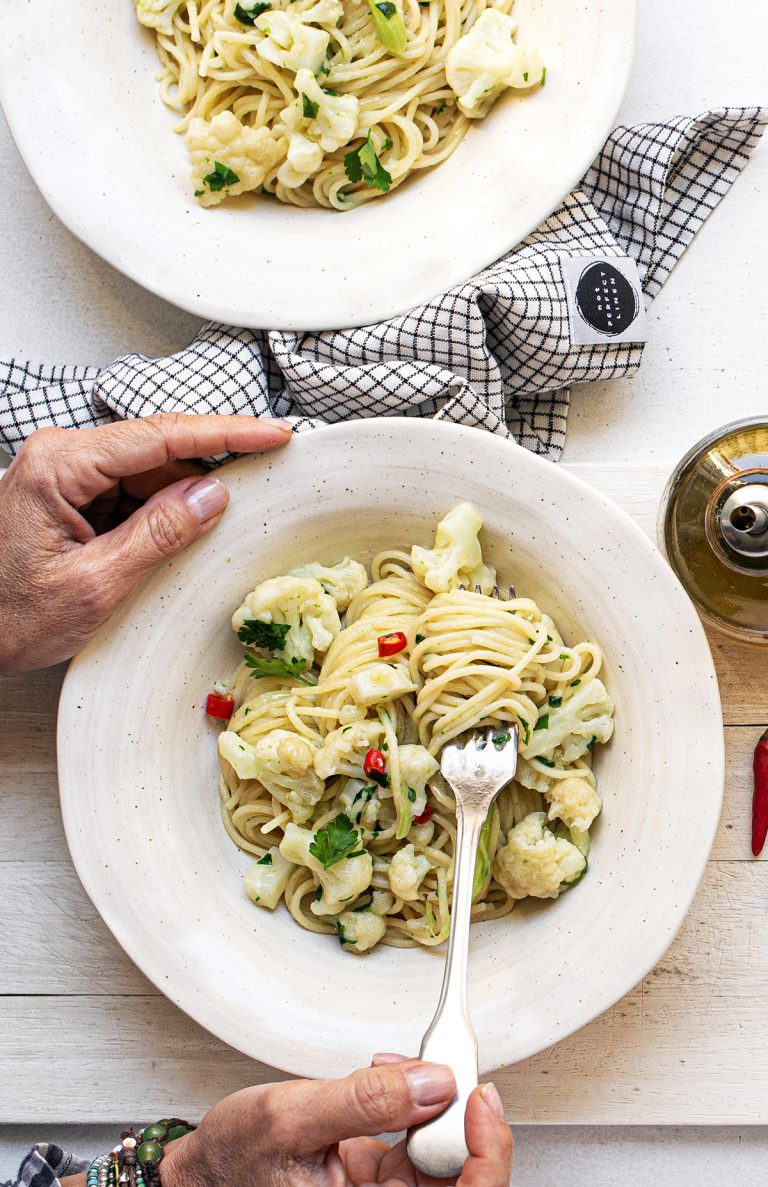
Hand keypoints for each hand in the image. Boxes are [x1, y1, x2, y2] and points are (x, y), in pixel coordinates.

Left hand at [0, 414, 291, 673]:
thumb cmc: (8, 616)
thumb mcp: (94, 584)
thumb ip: (157, 535)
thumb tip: (211, 496)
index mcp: (60, 466)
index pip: (160, 436)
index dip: (225, 433)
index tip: (272, 434)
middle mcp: (61, 457)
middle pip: (157, 451)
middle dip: (205, 476)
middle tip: (255, 494)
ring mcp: (65, 474)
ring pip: (148, 473)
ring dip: (180, 502)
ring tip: (206, 537)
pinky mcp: (71, 495)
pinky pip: (131, 492)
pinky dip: (159, 515)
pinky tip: (175, 540)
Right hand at [160, 1056, 512, 1186]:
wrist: (204, 1171)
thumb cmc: (232, 1161)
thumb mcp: (291, 1117)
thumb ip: (363, 1099)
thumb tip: (434, 1081)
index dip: (486, 1152)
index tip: (477, 1096)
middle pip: (459, 1173)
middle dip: (453, 1111)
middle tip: (436, 1066)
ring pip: (441, 1151)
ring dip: (430, 1100)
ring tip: (396, 1065)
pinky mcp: (379, 1177)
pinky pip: (416, 1140)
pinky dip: (409, 1099)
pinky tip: (388, 1074)